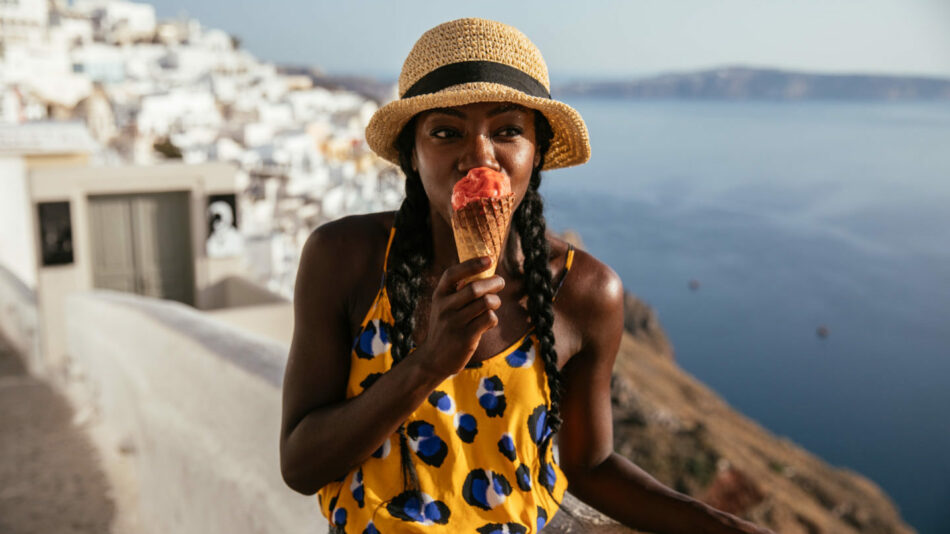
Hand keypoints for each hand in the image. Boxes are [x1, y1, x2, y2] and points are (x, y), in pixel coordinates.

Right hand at [413, 256, 503, 376]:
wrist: (433, 359)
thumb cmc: (445, 328)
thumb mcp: (443, 307)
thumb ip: (457, 291)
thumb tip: (485, 272)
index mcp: (439, 295)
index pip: (453, 273)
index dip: (472, 264)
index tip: (489, 259)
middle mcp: (444, 307)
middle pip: (475, 288)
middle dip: (493, 283)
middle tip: (500, 282)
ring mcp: (454, 323)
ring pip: (485, 303)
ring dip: (495, 301)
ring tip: (494, 304)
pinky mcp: (465, 337)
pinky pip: (488, 319)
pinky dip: (493, 318)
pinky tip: (488, 322)